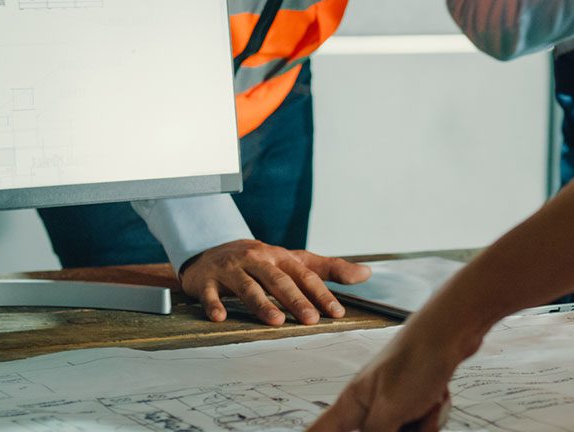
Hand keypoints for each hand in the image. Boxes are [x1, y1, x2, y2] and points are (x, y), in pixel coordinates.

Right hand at [180, 239, 370, 325]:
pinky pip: (210, 293)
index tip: (336, 313)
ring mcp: (231, 268)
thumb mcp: (293, 261)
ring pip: (248, 285)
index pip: (304, 275)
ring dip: (261, 303)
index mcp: (280, 258)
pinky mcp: (207, 280)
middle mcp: (257, 260)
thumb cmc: (260, 261)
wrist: (211, 252)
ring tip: (276, 321)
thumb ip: (329, 268)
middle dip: (295, 299)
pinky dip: (214, 304)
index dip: (321, 293)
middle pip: (278, 280)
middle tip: (310, 319)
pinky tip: (220, 317)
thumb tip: (366, 274)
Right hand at [309, 313, 477, 431]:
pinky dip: (431, 418)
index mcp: (351, 406)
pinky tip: (436, 399)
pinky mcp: (413, 401)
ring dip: (420, 428)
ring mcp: (391, 403)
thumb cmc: (415, 359)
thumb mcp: (389, 410)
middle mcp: (368, 406)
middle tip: (404, 419)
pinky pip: (419, 426)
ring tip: (427, 404)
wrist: (450, 332)